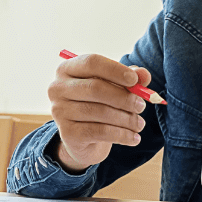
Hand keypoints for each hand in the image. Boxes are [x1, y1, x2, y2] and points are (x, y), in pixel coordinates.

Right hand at [48, 53, 149, 171]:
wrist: (83, 139)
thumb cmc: (99, 104)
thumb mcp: (115, 87)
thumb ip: (131, 79)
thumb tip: (144, 75)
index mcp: (67, 69)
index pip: (91, 62)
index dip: (115, 70)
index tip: (135, 80)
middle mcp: (58, 88)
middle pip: (96, 88)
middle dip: (124, 97)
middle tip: (142, 105)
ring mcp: (59, 111)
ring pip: (100, 112)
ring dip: (126, 119)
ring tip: (139, 124)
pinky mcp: (67, 133)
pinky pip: (100, 132)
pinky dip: (122, 135)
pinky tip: (134, 138)